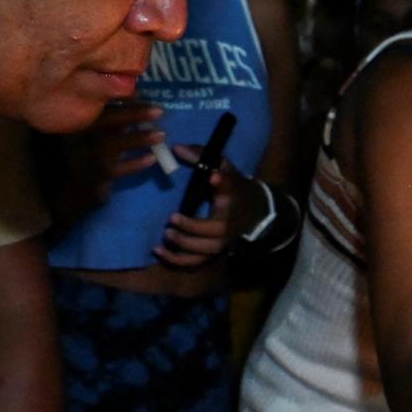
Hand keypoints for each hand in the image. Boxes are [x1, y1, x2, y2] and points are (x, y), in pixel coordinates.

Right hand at [55, 102, 164, 217]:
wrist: (73, 191)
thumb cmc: (90, 155)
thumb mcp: (96, 134)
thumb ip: (112, 118)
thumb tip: (137, 95)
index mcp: (77, 123)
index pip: (98, 105)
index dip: (120, 98)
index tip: (139, 92)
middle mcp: (77, 138)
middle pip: (105, 121)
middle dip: (133, 113)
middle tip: (158, 110)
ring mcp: (85, 159)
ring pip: (113, 145)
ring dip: (139, 138)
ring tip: (161, 135)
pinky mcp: (95, 177)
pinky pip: (119, 169)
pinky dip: (136, 163)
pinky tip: (152, 159)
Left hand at [154, 151, 236, 268]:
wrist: (253, 213)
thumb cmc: (233, 189)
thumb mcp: (223, 168)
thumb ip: (201, 156)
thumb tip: (176, 148)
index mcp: (232, 197)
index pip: (230, 188)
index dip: (223, 183)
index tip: (214, 177)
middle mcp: (229, 223)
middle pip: (215, 230)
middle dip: (192, 226)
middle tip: (172, 218)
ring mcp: (221, 242)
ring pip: (204, 251)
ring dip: (184, 245)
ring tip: (167, 235)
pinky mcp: (212, 254)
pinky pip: (194, 263)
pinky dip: (176, 260)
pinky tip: (158, 250)